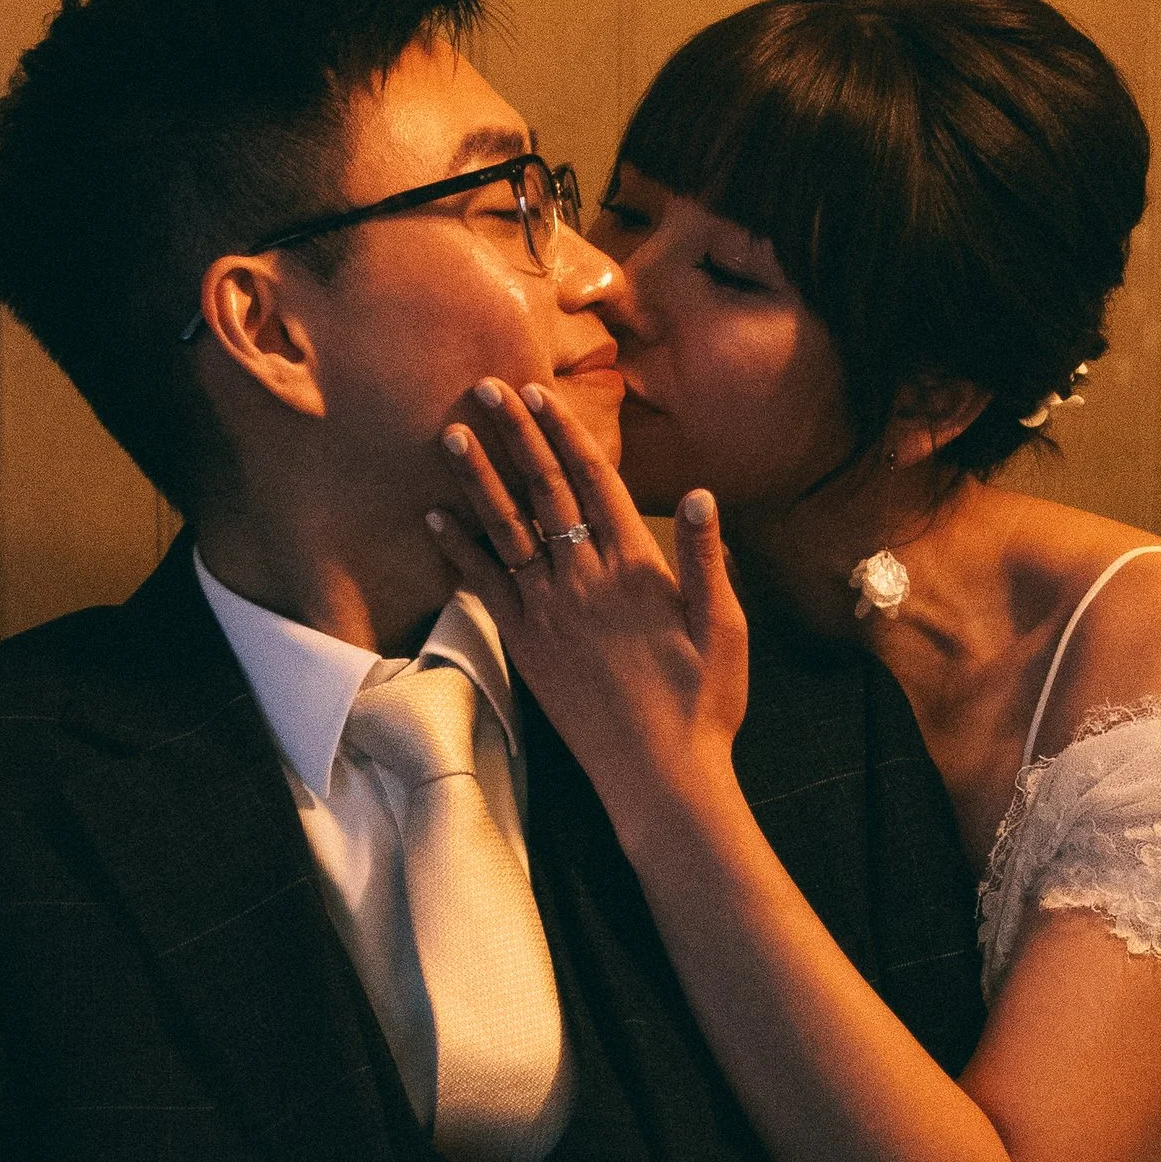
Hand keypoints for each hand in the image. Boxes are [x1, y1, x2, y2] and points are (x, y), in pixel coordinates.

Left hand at [430, 380, 750, 840]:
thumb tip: (700, 494)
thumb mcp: (724, 627)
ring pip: (506, 530)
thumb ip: (707, 558)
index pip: (594, 482)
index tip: (539, 394)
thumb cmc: (704, 701)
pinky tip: (436, 517)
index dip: (565, 434)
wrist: (659, 774)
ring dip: (477, 479)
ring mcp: (548, 612)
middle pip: (543, 491)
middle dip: (514, 436)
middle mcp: (584, 581)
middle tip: (485, 388)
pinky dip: (459, 549)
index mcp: (636, 568)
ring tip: (452, 435)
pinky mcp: (525, 644)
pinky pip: (485, 585)